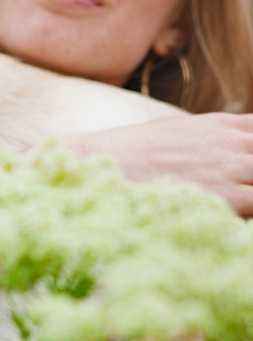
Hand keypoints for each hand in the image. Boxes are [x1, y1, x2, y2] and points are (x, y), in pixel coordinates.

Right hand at [66, 113, 252, 216]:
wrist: (103, 164)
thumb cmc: (132, 152)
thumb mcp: (176, 130)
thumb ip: (210, 136)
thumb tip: (225, 144)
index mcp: (224, 125)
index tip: (242, 167)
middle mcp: (234, 143)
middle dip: (252, 174)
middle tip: (238, 187)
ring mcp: (234, 168)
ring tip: (235, 202)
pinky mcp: (229, 197)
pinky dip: (252, 211)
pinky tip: (234, 216)